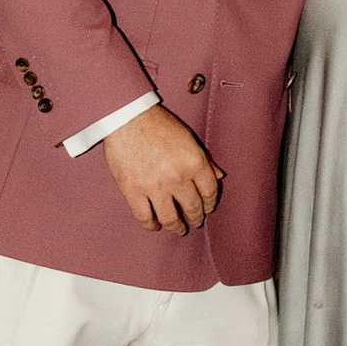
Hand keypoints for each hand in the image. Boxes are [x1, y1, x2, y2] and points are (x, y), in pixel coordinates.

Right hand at [103, 107, 221, 232]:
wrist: (127, 117)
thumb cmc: (158, 124)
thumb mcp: (188, 138)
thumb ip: (205, 160)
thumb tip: (219, 176)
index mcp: (194, 162)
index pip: (209, 192)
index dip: (210, 204)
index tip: (207, 208)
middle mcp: (177, 177)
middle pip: (192, 208)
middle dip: (195, 217)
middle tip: (194, 221)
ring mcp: (154, 187)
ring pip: (170, 218)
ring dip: (176, 226)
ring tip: (177, 228)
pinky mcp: (133, 191)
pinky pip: (144, 217)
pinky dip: (151, 225)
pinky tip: (154, 225)